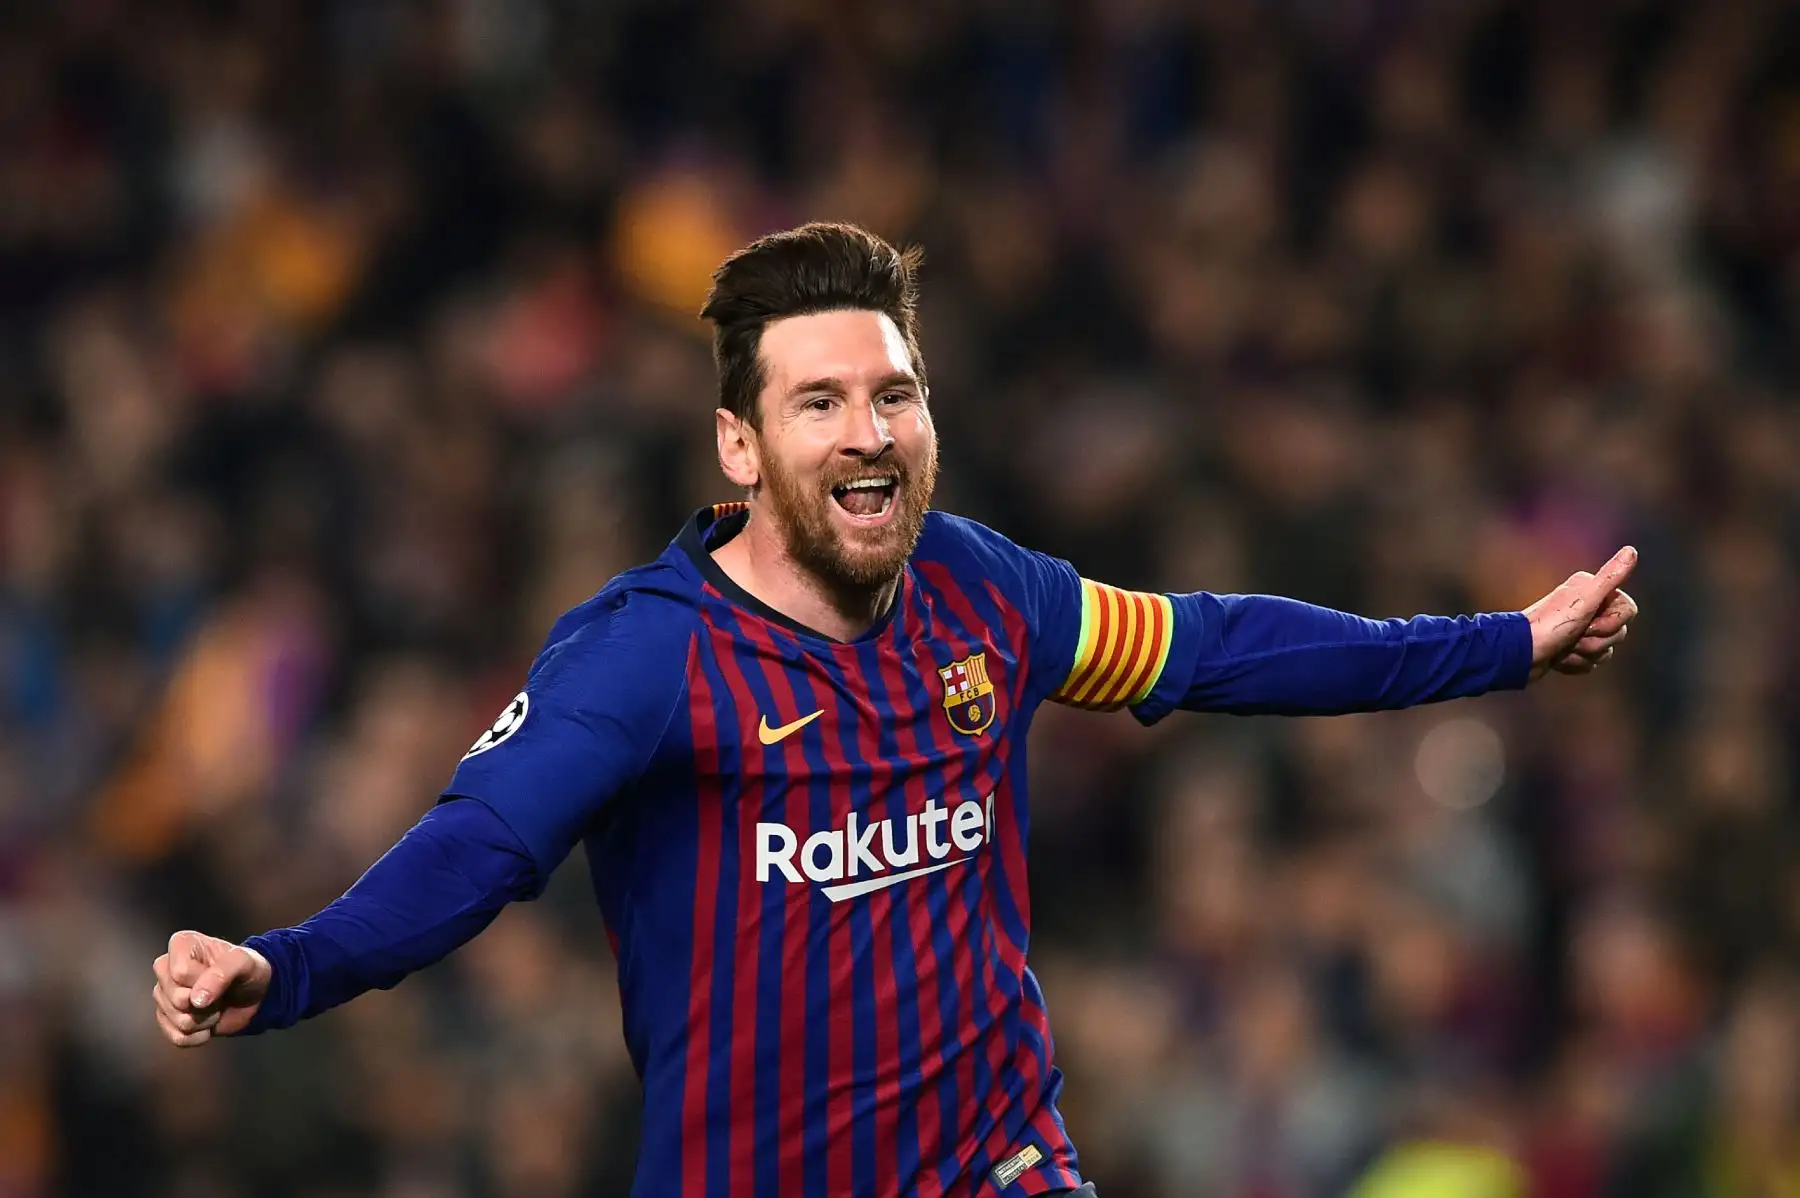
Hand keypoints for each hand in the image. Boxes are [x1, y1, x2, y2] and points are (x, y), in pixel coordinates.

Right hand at [152, 931, 271, 1046]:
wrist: (256, 993)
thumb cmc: (249, 970)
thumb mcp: (244, 962)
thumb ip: (222, 973)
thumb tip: (195, 1000)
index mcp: (181, 945)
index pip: (181, 973)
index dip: (205, 980)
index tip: (221, 974)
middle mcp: (165, 968)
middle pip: (177, 999)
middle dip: (207, 1002)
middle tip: (221, 993)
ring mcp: (164, 995)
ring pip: (178, 1020)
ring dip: (206, 1019)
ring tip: (216, 1005)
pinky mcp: (167, 1019)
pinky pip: (177, 1037)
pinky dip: (199, 1036)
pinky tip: (209, 1025)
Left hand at [1522, 546, 1639, 681]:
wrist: (1520, 653)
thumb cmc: (1550, 625)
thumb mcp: (1585, 599)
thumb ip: (1610, 577)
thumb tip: (1631, 551)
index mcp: (1591, 590)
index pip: (1628, 610)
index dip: (1613, 622)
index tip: (1590, 622)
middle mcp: (1586, 606)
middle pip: (1618, 632)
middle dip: (1597, 641)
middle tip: (1573, 637)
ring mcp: (1578, 628)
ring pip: (1605, 650)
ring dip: (1585, 654)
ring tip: (1564, 648)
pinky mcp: (1570, 648)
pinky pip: (1591, 662)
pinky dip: (1576, 664)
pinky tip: (1560, 658)